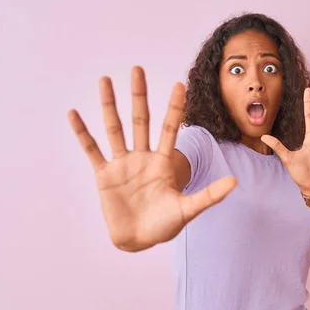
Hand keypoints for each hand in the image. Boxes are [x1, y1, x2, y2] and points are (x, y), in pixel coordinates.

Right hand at [68, 66, 236, 249]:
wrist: (139, 240)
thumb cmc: (165, 225)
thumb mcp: (188, 210)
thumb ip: (209, 195)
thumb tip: (234, 182)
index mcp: (163, 163)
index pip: (169, 128)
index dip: (174, 107)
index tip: (180, 84)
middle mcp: (142, 157)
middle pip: (141, 120)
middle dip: (139, 95)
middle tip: (137, 68)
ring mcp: (122, 164)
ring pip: (115, 128)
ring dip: (109, 105)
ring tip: (105, 80)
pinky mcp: (104, 175)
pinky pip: (92, 149)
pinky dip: (82, 132)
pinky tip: (74, 114)